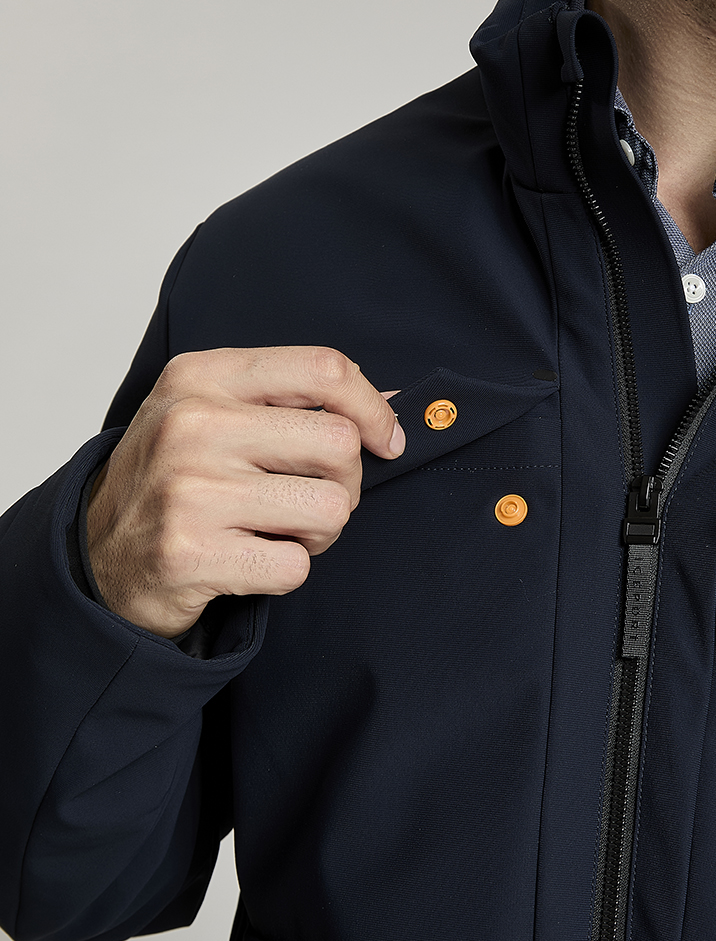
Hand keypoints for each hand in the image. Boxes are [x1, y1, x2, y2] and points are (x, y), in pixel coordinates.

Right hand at [86, 346, 403, 637]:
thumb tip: (394, 403)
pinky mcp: (191, 553)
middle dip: (346, 483)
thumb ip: (299, 402)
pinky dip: (288, 571)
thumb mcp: (220, 414)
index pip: (325, 369)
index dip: (374, 409)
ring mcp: (189, 489)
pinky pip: (296, 566)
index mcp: (204, 377)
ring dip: (320, 532)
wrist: (98, 554)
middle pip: (340, 443)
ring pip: (331, 509)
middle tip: (311, 498)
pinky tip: (251, 559)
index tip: (385, 440)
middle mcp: (193, 424)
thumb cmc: (177, 478)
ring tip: (279, 530)